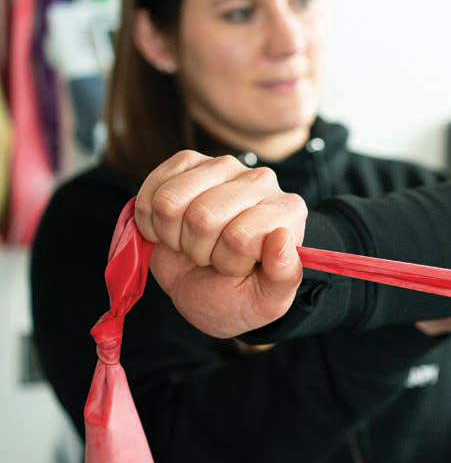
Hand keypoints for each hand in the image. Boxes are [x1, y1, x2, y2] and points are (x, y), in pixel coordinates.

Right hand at [134, 150, 307, 337]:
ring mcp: (224, 167)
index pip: (240, 236)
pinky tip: (171, 228)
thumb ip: (283, 276)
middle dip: (199, 250)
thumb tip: (281, 238)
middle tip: (211, 257)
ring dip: (173, 234)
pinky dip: (150, 220)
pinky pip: (153, 190)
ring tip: (193, 242)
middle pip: (203, 216)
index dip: (228, 262)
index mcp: (289, 211)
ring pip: (171, 201)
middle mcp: (262, 181)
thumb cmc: (239, 294)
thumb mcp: (267, 300)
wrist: (204, 288)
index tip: (238, 269)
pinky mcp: (189, 162)